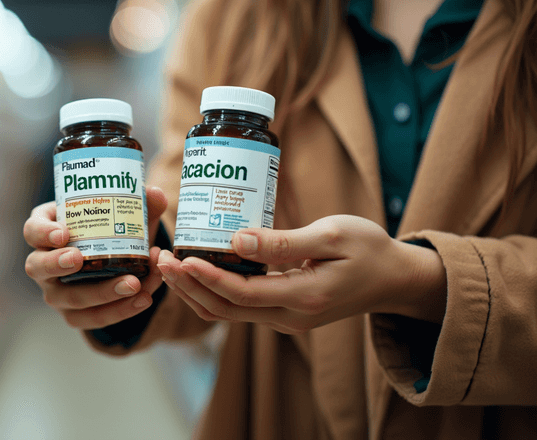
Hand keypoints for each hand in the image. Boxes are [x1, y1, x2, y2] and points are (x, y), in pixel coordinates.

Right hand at [23, 186, 167, 329]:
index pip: (32, 230)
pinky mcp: (74, 314)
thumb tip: (155, 194)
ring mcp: (56, 292)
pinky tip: (143, 298)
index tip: (63, 233)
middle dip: (56, 264)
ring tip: (133, 283)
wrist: (119, 266)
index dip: (42, 232)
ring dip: (102, 293)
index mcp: (48, 231)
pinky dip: (121, 310)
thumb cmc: (110, 232)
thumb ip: (139, 205)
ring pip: (68, 298)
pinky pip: (92, 318)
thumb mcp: (120, 216)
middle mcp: (44, 263)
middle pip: (37, 266)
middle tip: (78, 259)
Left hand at [157, 215, 446, 334]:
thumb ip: (284, 242)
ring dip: (195, 291)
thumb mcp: (332, 236)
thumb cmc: (369, 249)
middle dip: (189, 285)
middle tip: (161, 259)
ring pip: (228, 313)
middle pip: (226, 309)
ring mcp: (286, 319)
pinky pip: (239, 308)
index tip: (181, 257)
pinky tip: (195, 272)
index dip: (208, 278)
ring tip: (168, 266)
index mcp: (304, 298)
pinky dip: (212, 292)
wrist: (395, 279)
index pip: (243, 294)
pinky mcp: (283, 313)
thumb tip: (236, 241)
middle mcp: (290, 317)